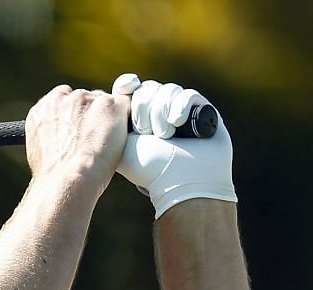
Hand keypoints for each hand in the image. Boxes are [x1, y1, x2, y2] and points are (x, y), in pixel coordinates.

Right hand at [21, 84, 127, 186]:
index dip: (75, 115)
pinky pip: (124, 107)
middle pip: (87, 98)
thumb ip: (50, 134)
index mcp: (44, 108)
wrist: (67, 181)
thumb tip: (60, 139)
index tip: (79, 132)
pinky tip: (116, 143)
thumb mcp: (39, 150)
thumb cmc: (53, 176)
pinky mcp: (110, 105)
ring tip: (103, 147)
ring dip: (108, 119)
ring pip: (106, 103)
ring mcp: (88, 99)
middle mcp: (64, 98)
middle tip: (93, 143)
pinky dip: (124, 124)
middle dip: (92, 116)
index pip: (65, 98)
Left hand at [112, 73, 236, 216]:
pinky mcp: (204, 112)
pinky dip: (181, 105)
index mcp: (138, 122)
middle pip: (148, 88)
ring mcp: (182, 114)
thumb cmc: (150, 169)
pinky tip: (178, 121)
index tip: (127, 87)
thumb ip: (109, 125)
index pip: (132, 90)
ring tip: (165, 135)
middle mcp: (160, 116)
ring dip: (162, 111)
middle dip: (144, 107)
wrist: (182, 181)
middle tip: (147, 132)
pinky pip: (189, 95)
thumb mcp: (119, 147)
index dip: (128, 85)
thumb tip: (108, 100)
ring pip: (168, 90)